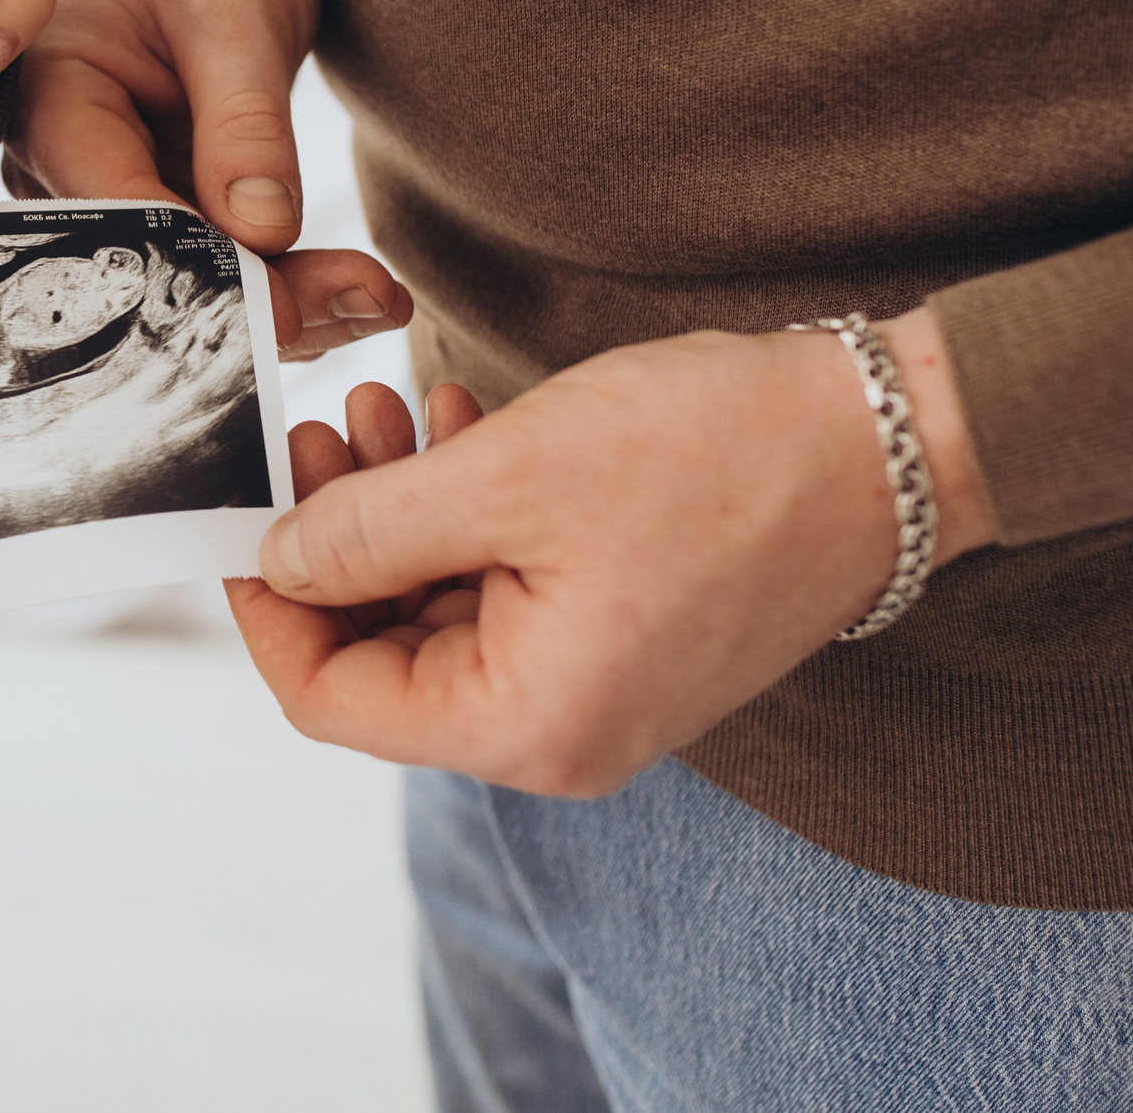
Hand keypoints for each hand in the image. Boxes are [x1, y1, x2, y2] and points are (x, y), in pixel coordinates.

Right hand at [7, 0, 407, 358]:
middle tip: (369, 300)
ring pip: (186, 282)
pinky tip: (357, 291)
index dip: (202, 268)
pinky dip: (283, 282)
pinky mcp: (152, 210)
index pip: (117, 209)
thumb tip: (262, 234)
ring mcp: (100, 194)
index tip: (294, 308)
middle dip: (257, 297)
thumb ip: (246, 122)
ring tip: (380, 298)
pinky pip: (212, 265)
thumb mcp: (237, 14)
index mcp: (48, 99)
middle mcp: (56, 163)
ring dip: (284, 302)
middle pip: (149, 262)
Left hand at [228, 309, 1002, 796]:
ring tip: (376, 402)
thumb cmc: (715, 456)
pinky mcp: (621, 631)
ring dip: (395, 507)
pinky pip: (502, 584)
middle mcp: (557, 731)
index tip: (241, 511)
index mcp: (527, 724)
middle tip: (315, 427)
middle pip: (379, 653)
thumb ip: (369, 528)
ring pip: (436, 606)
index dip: (266, 606)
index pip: (333, 701)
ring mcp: (594, 684)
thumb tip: (272, 560)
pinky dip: (463, 508)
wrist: (890, 435)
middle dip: (333, 536)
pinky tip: (451, 418)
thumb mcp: (508, 477)